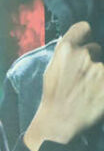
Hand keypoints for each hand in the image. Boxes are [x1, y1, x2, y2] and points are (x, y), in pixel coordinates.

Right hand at [24, 21, 103, 150]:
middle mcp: (84, 55)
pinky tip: (97, 93)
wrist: (60, 122)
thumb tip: (77, 42)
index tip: (83, 47)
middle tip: (84, 78)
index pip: (83, 28)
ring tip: (89, 89)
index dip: (84, 38)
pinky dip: (102, 86)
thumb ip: (65, 54)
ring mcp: (100, 68)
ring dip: (99, 74)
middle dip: (93, 59)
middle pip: (96, 48)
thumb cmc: (53, 97)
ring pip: (103, 64)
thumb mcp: (51, 70)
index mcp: (65, 49)